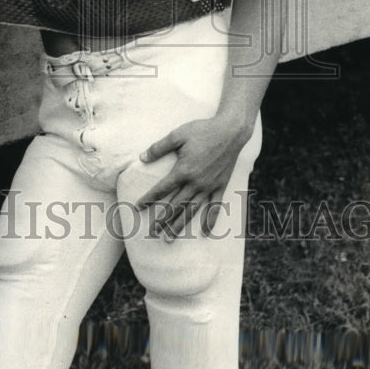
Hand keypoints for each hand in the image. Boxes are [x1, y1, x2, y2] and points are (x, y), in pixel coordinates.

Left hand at [136, 113, 253, 240]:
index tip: (139, 206)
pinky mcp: (221, 186)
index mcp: (183, 170)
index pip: (162, 188)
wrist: (231, 131)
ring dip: (180, 225)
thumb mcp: (177, 135)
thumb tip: (141, 157)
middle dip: (162, 219)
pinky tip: (205, 233)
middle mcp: (195, 182)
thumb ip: (159, 147)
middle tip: (152, 232)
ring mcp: (209, 186)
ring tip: (169, 238)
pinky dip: (210, 220)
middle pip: (175, 205)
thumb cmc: (203, 130)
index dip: (149, 198)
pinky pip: (215, 207)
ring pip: (192, 210)